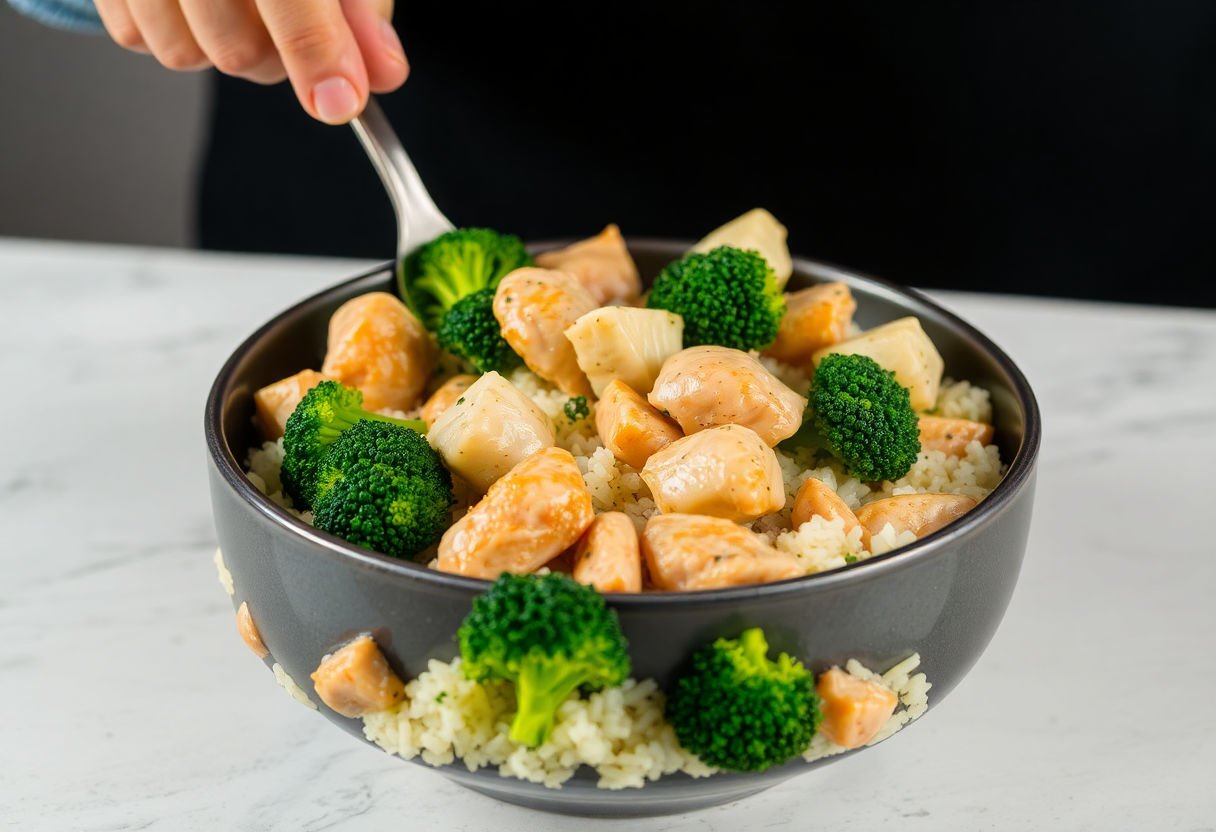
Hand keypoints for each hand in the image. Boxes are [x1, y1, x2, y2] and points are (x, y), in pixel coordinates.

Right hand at [94, 0, 407, 123]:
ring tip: (248, 4)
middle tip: (305, 34)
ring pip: (185, 54)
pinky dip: (180, 33)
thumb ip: (362, 9)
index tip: (341, 101)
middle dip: (282, 60)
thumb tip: (382, 73)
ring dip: (229, 49)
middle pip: (238, 47)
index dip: (316, 51)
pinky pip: (139, 39)